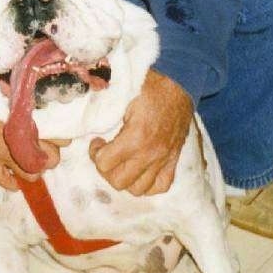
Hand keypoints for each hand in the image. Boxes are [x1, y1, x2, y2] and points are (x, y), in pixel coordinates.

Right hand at [0, 80, 68, 190]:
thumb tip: (50, 114)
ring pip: (30, 174)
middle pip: (49, 161)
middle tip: (45, 154)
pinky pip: (2, 178)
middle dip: (49, 158)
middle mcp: (21, 142)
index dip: (62, 141)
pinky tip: (15, 182)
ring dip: (33, 171)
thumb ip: (35, 110)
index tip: (60, 140)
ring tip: (31, 165)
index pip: (60, 140)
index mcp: (31, 125)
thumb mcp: (19, 99)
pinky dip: (10, 183)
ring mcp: (4, 154)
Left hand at [89, 69, 192, 195]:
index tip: (98, 142)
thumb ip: (109, 121)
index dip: (95, 153)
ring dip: (126, 179)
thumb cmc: (149, 88)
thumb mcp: (123, 100)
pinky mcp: (174, 160)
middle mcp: (150, 154)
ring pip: (138, 189)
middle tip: (107, 154)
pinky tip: (140, 172)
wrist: (179, 83)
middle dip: (107, 169)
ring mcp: (164, 160)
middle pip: (118, 182)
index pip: (104, 163)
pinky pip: (161, 186)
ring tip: (122, 163)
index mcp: (135, 138)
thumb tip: (94, 131)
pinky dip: (149, 184)